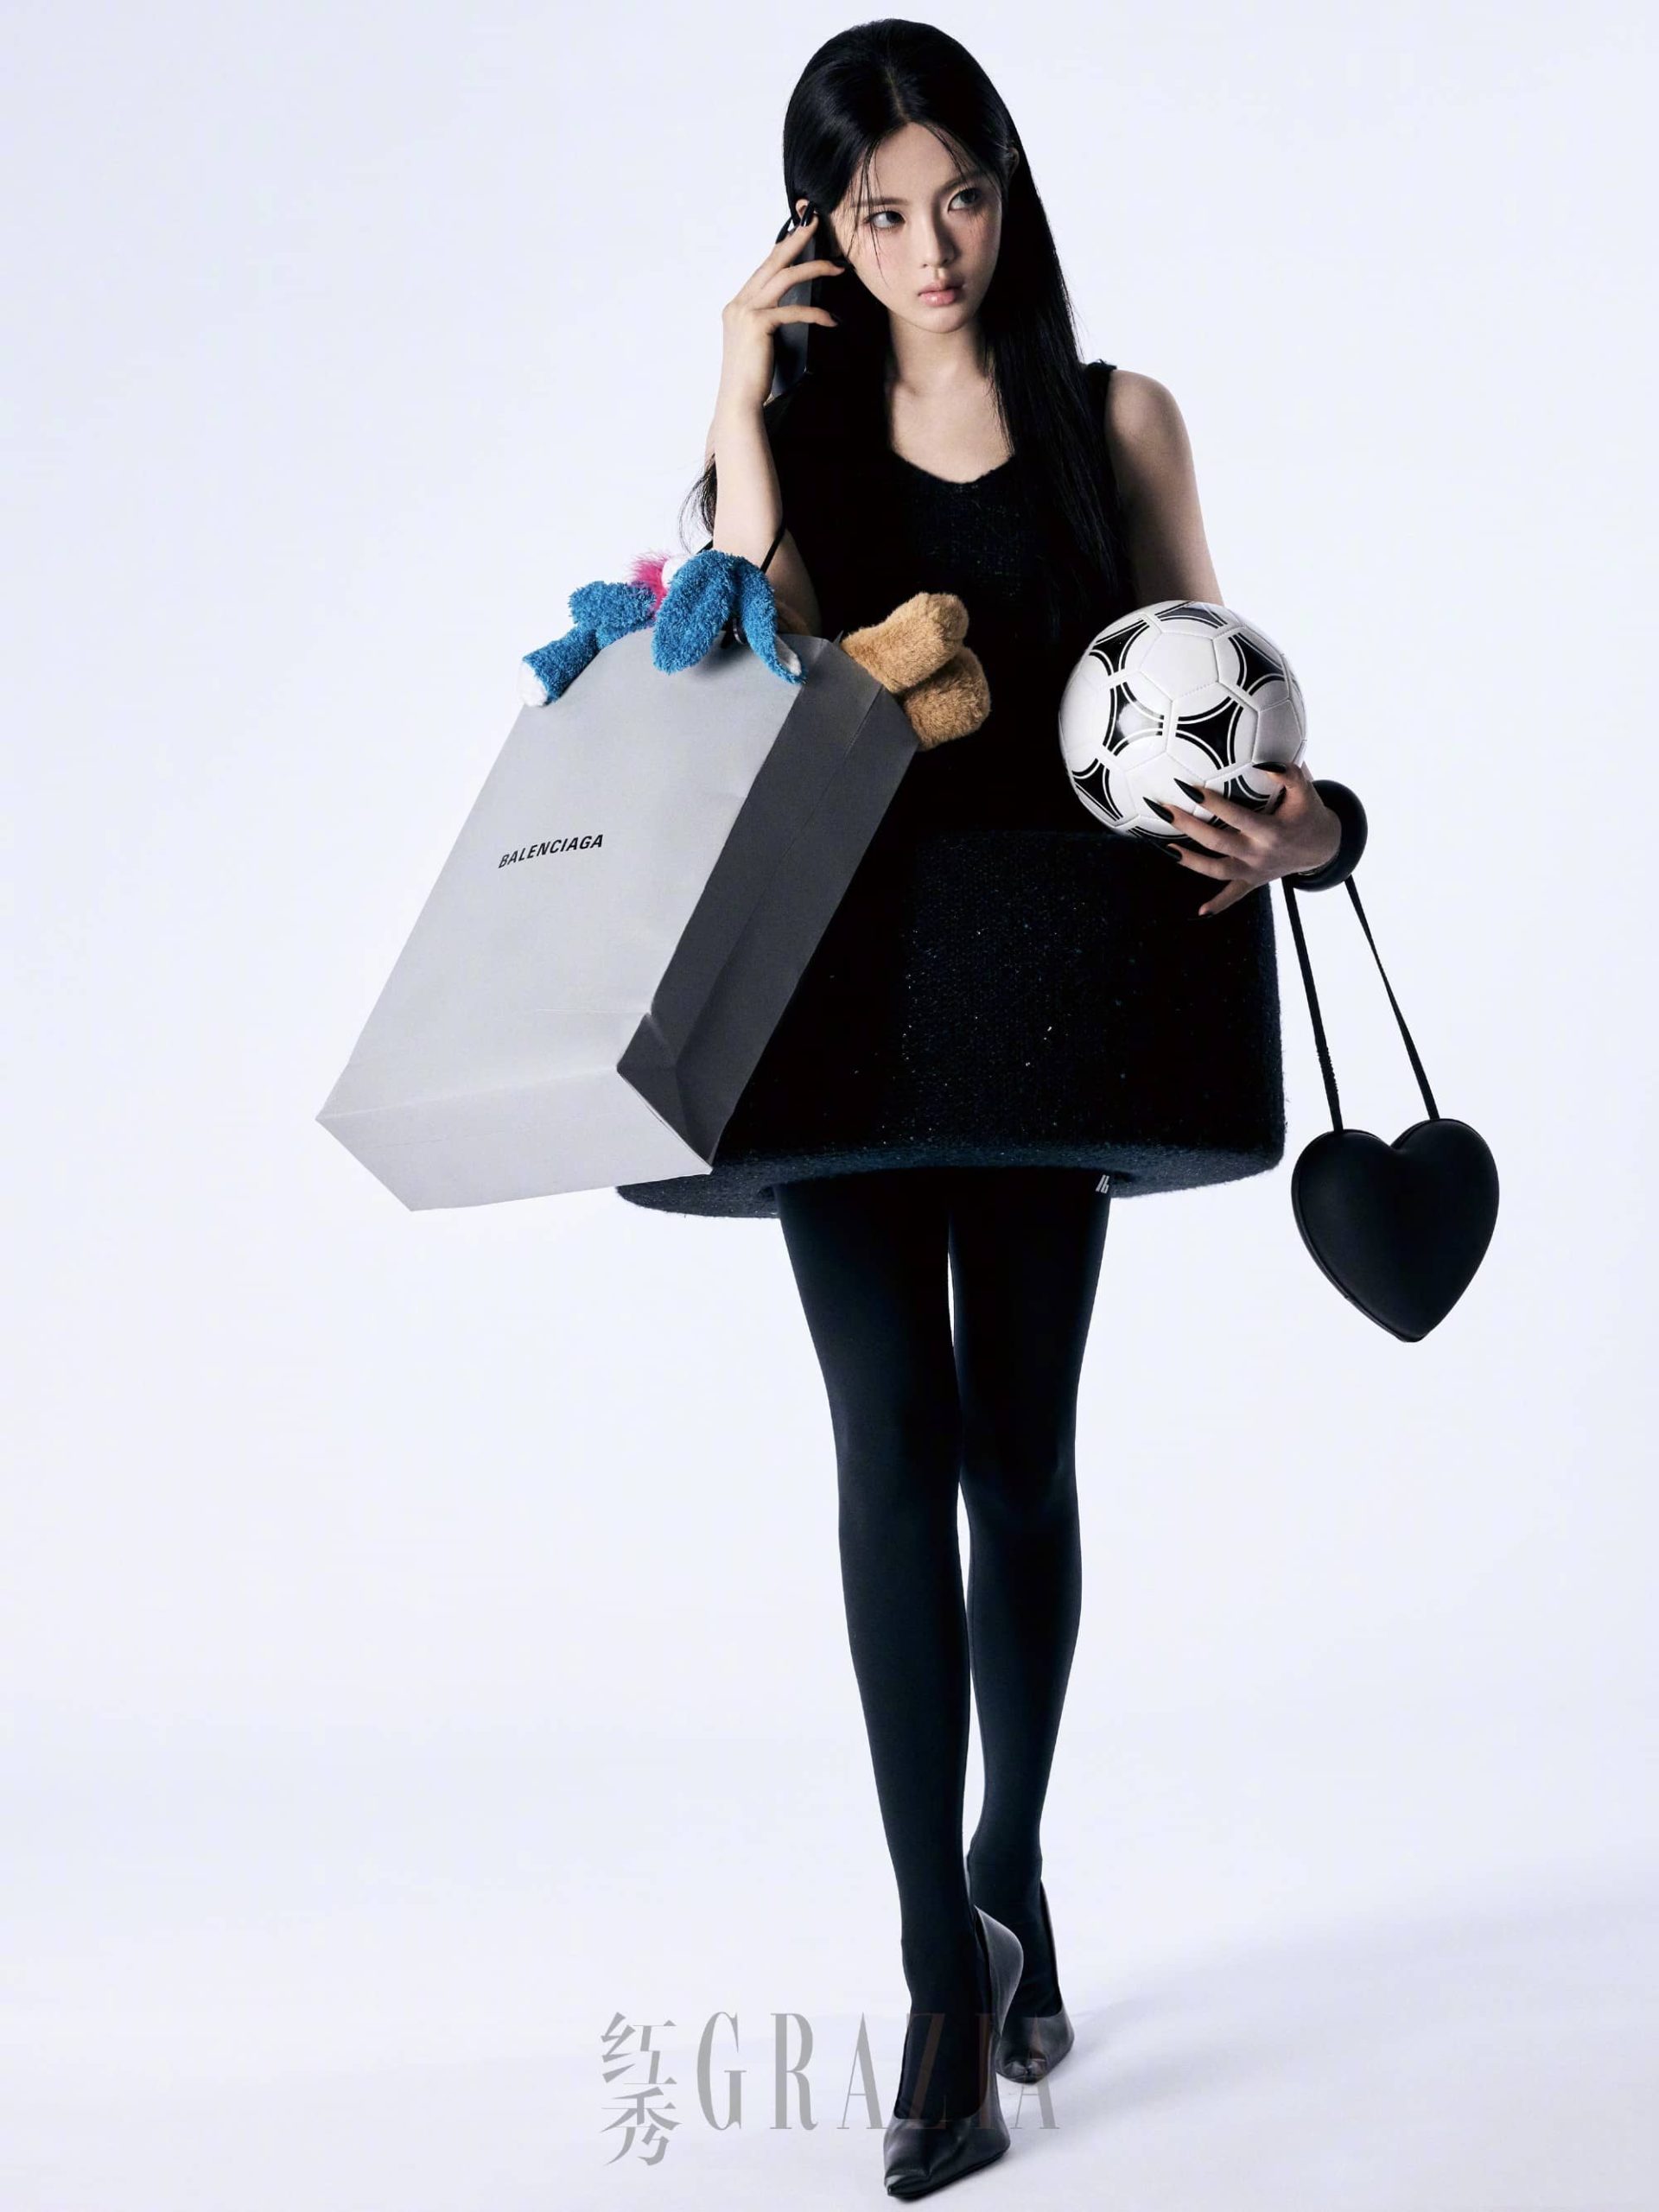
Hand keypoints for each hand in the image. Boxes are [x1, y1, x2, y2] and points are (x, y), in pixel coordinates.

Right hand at [717, 202, 845, 415]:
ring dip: (814, 268)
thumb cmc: (752, 379)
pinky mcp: (758, 324)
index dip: (782, 249)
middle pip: (772, 261)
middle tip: (817, 225)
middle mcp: (738, 304)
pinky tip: (832, 319)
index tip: (800, 234)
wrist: (738, 402)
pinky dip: (816, 313)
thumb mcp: (760, 344)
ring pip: (785, 277)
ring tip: (836, 267)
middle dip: (796, 240)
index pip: (763, 269)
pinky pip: (793, 310)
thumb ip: (769, 323)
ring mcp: (745, 312)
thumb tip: (794, 311)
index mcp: (737, 306)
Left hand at [1156, 762, 1341, 916]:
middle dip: (1189, 827)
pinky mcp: (1253, 881)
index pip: (1236, 817)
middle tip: (1165, 809)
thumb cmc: (1308, 812)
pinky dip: (1218, 905)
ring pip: (1218, 870)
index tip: (1189, 788)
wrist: (1323, 847)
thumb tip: (1264, 761)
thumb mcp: (1305, 792)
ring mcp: (1254, 871)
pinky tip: (1200, 912)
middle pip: (1218, 842)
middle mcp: (1260, 854)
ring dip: (1191, 861)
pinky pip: (1234, 895)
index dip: (1213, 803)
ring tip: (1167, 848)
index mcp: (1271, 832)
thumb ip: (1289, 774)